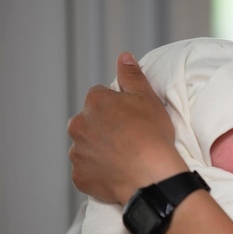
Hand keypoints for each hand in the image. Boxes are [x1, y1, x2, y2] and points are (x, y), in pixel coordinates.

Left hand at [68, 53, 186, 203]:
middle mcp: (79, 125)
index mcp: (95, 103)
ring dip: (100, 148)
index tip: (131, 117)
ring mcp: (78, 153)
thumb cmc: (152, 136)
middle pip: (89, 121)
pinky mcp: (80, 176)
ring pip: (87, 146)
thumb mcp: (148, 98)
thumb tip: (124, 57)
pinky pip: (87, 171)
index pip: (100, 97)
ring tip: (124, 157)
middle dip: (104, 127)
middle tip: (128, 138)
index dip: (117, 106)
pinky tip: (117, 171)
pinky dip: (98, 171)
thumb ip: (132, 76)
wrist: (151, 176)